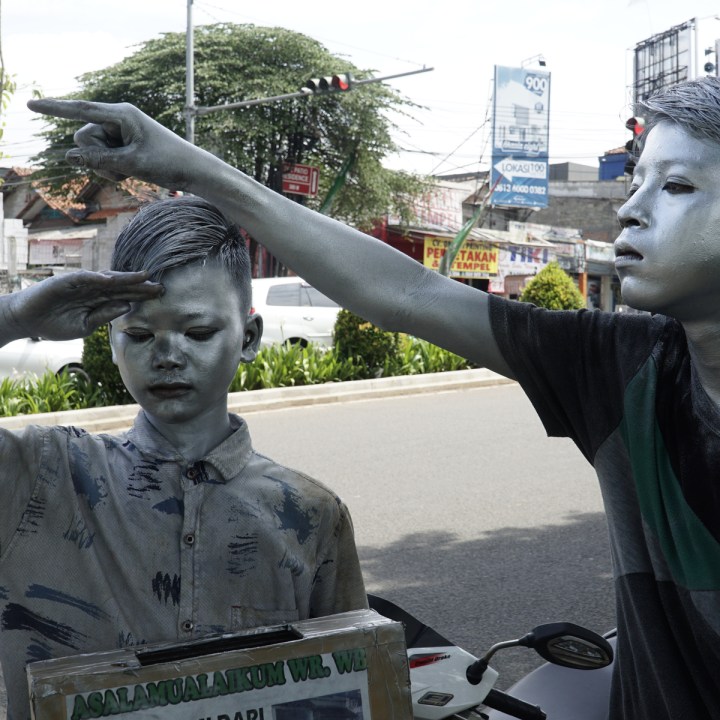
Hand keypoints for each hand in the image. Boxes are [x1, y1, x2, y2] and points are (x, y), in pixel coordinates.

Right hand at [1, 270, 162, 342]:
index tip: (160, 296)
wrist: (27, 321)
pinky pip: (84, 278)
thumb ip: (104, 316)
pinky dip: (97, 278)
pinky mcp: (65, 280)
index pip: (125, 296)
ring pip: (107, 279)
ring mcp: (80, 283)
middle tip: (161, 286)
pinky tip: (112, 279)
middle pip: (121, 286)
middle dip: (141, 286)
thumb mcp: (85, 326)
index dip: (141, 296)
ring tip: (143, 277)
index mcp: (99, 300)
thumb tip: (127, 306)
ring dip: (125, 278)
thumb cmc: (55, 324)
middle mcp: (93, 289)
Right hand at [26, 98, 207, 188]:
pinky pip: (102, 159)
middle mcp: (118, 120)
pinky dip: (112, 170)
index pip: (82, 110)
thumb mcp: (132, 164)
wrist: (192, 171)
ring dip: (105, 166)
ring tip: (130, 171)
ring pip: (92, 151)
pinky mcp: (122, 146)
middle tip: (122, 166)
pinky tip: (130, 173)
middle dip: (96, 155)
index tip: (31, 105)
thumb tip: (69, 157)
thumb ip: (99, 160)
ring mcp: (119, 134)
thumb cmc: (168, 162)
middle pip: (84, 136)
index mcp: (122, 114)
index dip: (55, 109)